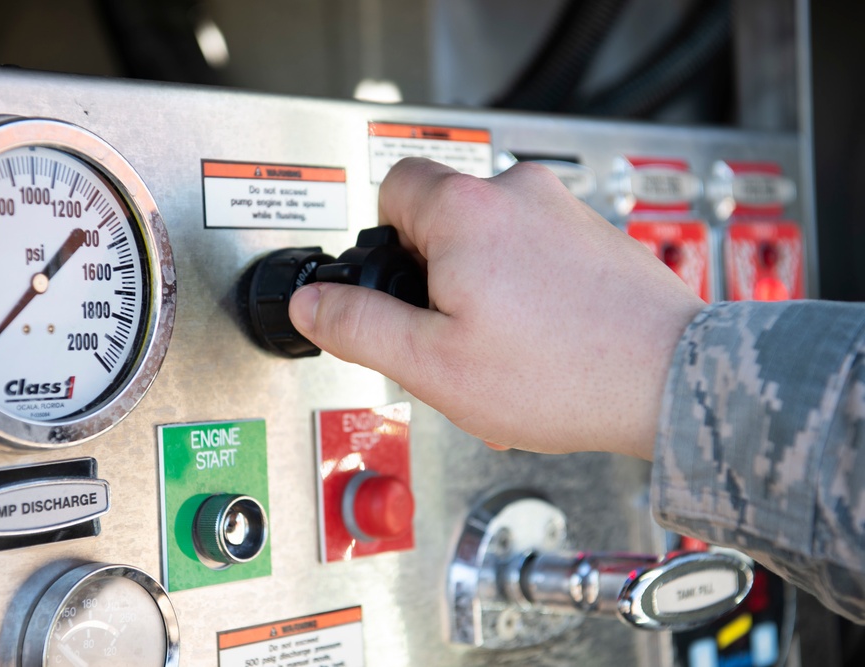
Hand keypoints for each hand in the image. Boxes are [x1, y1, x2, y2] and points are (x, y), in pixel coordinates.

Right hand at [289, 158, 704, 459]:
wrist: (670, 382)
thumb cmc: (563, 373)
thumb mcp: (432, 363)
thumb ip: (358, 325)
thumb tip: (312, 304)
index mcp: (466, 210)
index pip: (392, 186)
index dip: (382, 241)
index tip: (397, 286)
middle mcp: (518, 194)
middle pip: (441, 219)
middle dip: (434, 279)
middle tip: (448, 337)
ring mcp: (564, 212)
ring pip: (490, 244)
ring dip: (480, 295)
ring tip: (498, 356)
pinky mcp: (595, 238)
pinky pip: (535, 257)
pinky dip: (524, 298)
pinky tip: (536, 350)